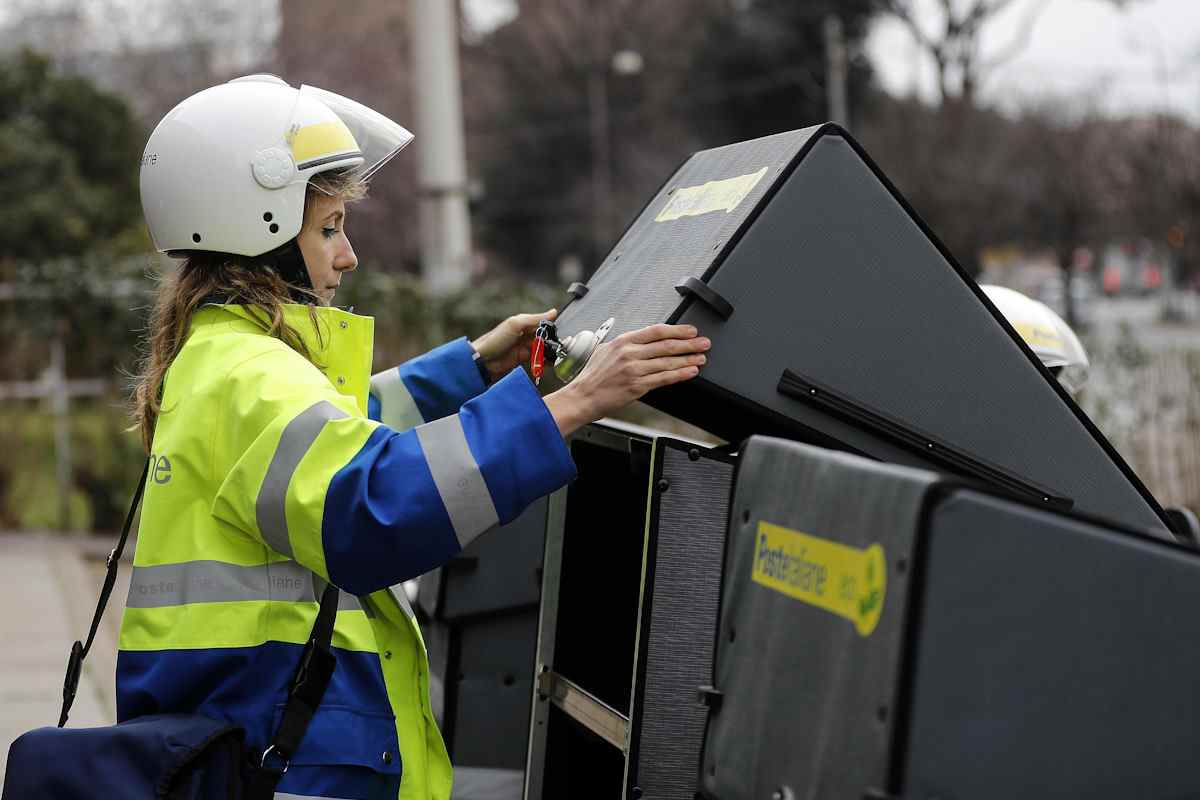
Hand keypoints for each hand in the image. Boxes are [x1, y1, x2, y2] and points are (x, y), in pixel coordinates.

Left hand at [471, 308, 556, 381]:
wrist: (482, 362)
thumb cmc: (495, 340)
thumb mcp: (515, 324)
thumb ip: (534, 319)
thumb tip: (553, 312)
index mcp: (523, 323)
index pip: (542, 323)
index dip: (552, 327)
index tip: (562, 332)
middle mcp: (524, 334)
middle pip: (544, 336)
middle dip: (552, 341)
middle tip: (561, 346)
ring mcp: (523, 347)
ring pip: (542, 348)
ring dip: (549, 352)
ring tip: (556, 356)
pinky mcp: (522, 359)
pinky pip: (537, 358)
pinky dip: (544, 361)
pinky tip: (549, 363)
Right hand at [543, 323, 709, 437]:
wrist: (583, 396)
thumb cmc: (593, 376)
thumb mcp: (607, 350)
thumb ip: (626, 344)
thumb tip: (645, 341)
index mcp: (623, 341)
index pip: (656, 331)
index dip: (677, 330)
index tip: (691, 331)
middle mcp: (630, 353)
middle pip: (666, 345)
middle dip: (689, 344)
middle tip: (704, 343)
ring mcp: (634, 370)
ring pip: (668, 362)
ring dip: (688, 359)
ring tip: (701, 358)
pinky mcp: (637, 386)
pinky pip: (664, 378)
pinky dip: (679, 374)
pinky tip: (690, 372)